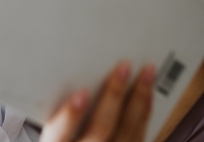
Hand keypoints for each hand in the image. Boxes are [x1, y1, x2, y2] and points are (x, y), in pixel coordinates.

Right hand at [40, 61, 155, 141]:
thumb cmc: (69, 135)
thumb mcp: (54, 130)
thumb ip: (58, 113)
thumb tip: (72, 79)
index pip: (60, 133)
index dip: (70, 114)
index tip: (81, 94)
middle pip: (101, 128)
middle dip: (114, 95)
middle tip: (123, 68)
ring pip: (127, 130)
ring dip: (139, 99)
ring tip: (146, 74)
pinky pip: (139, 136)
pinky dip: (145, 114)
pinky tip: (149, 96)